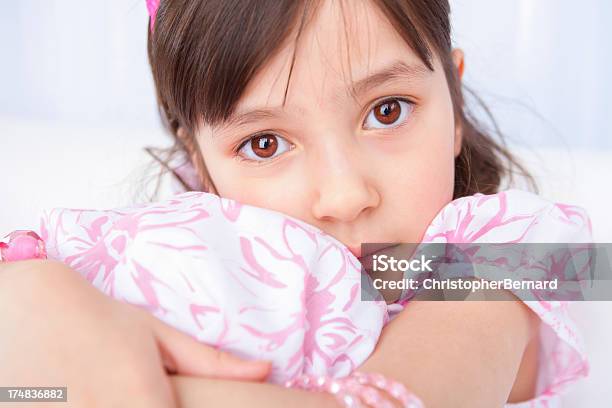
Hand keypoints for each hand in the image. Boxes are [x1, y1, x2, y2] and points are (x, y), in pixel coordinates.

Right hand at [0, 260, 270, 406]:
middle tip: (130, 386)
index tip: (165, 398)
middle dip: (144, 406)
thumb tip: (265, 371)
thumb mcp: (156, 335)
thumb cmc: (99, 318)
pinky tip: (81, 395)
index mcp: (146, 404)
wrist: (26, 308)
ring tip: (101, 387)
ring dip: (113, 407)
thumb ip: (213, 362)